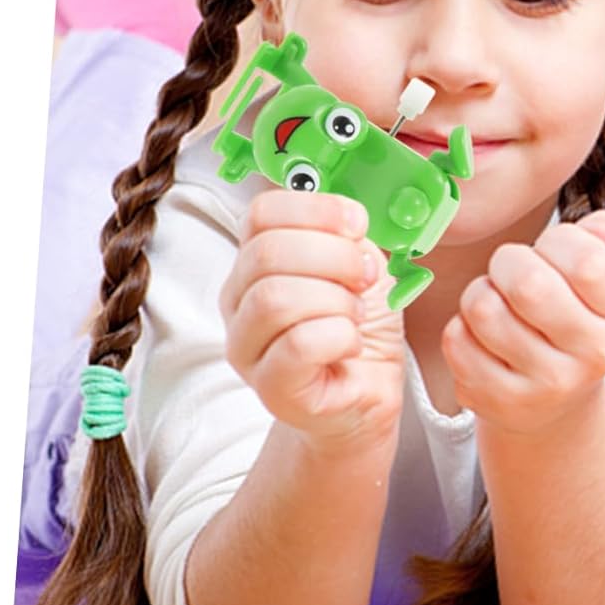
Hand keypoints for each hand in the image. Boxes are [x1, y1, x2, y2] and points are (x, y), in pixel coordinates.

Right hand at [219, 190, 405, 448]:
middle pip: (269, 253)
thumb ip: (346, 236)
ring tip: (355, 316)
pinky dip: (340, 337)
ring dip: (337, 300)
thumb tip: (348, 215)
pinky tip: (351, 345)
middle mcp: (239, 301)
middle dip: (336, 257)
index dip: (317, 209)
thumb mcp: (358, 267)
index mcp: (255, 261)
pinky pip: (299, 345)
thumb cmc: (357, 328)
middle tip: (365, 278)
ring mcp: (247, 347)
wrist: (366, 394)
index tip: (358, 225)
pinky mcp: (270, 388)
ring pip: (276, 298)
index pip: (262, 213)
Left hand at [443, 209, 604, 435]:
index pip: (587, 261)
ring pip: (484, 308)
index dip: (558, 240)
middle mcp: (596, 355)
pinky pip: (457, 340)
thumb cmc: (575, 314)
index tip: (554, 250)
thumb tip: (601, 229)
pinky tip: (484, 336)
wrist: (558, 397)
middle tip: (513, 270)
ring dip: (481, 293)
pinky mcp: (501, 401)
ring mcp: (548, 384)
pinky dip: (462, 327)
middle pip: (528, 283)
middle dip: (508, 261)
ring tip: (499, 302)